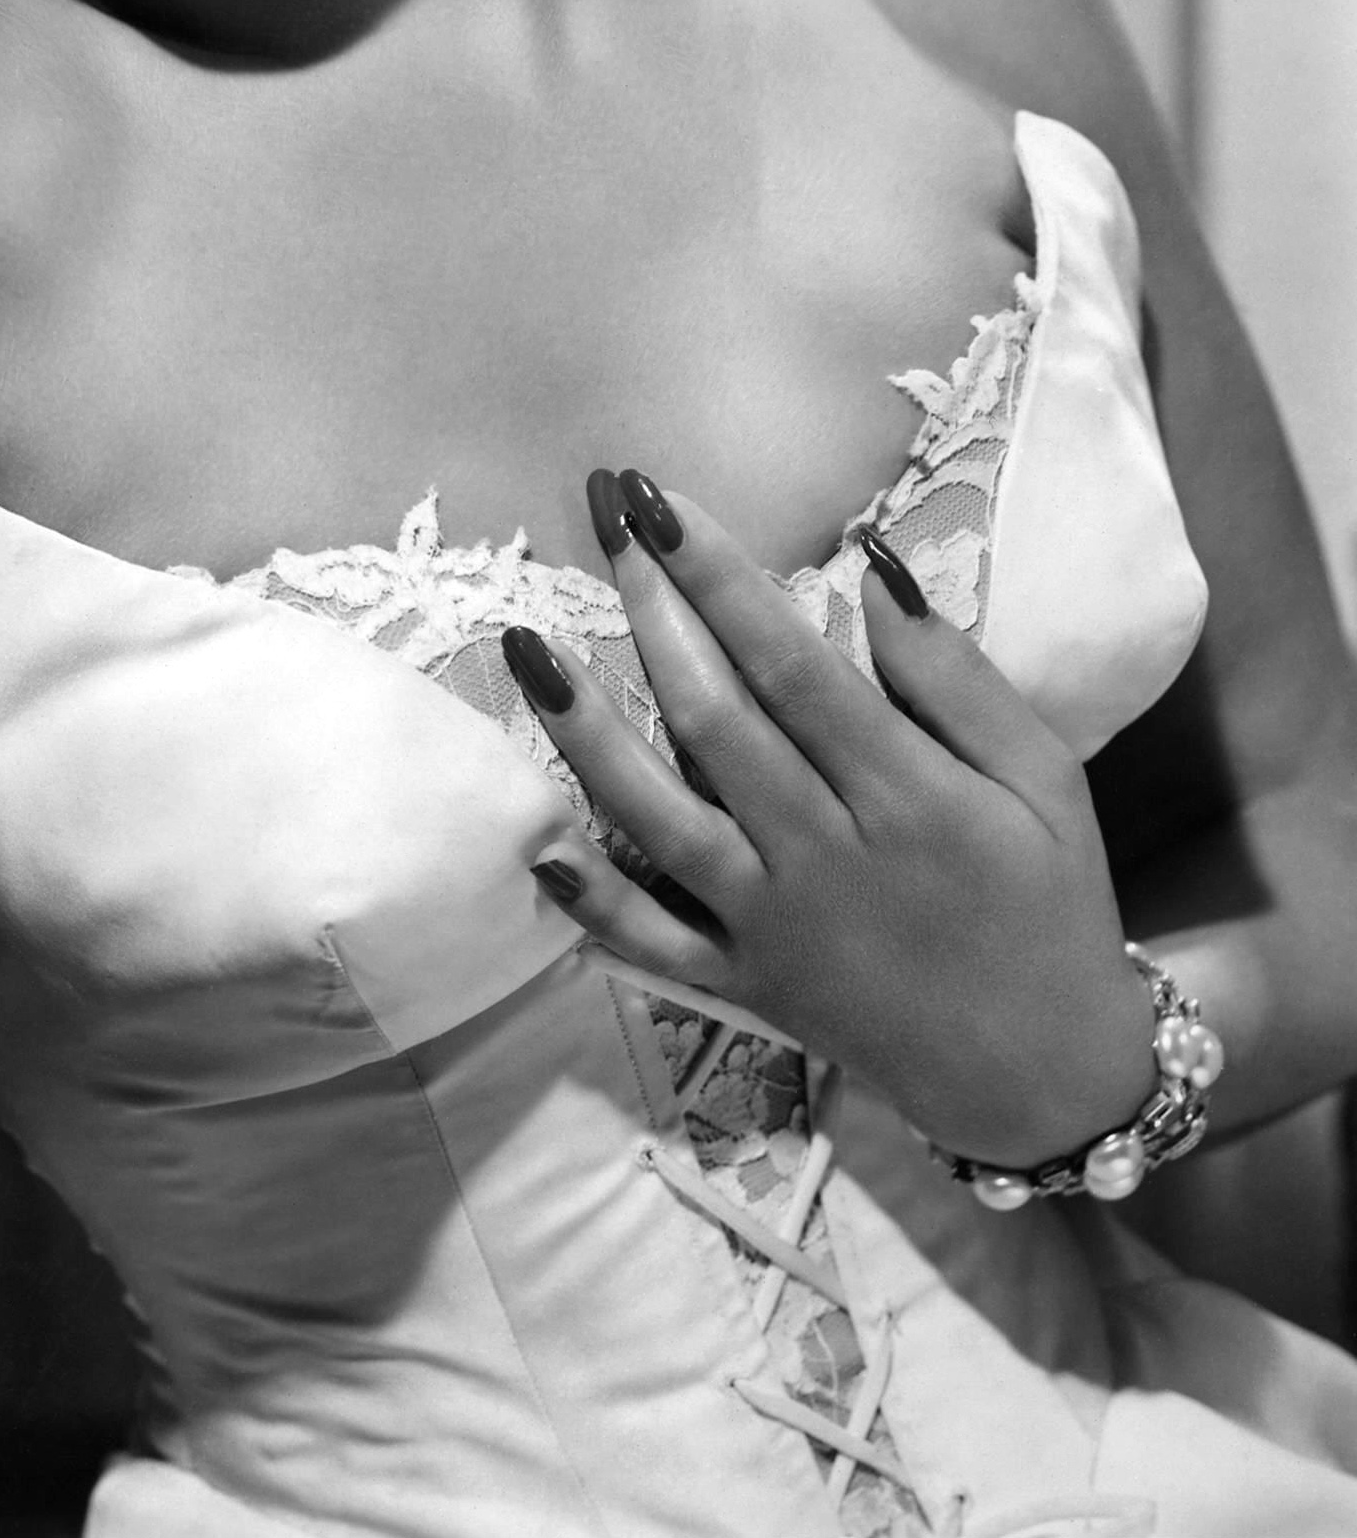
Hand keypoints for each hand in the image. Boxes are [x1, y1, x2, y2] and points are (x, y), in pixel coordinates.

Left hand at [505, 470, 1156, 1166]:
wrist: (1041, 1075)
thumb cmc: (1048, 904)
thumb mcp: (1044, 782)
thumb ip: (957, 679)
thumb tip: (874, 568)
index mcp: (905, 796)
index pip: (790, 664)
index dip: (719, 578)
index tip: (662, 501)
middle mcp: (822, 855)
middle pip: (714, 719)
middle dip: (651, 610)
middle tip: (601, 519)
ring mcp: (769, 924)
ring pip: (659, 818)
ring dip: (586, 732)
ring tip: (527, 647)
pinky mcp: (741, 982)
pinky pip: (651, 941)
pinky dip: (592, 899)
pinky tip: (533, 843)